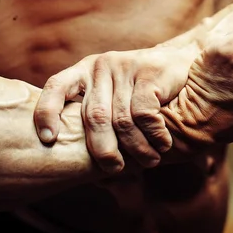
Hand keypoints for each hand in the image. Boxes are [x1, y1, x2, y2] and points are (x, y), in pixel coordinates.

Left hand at [34, 47, 193, 173]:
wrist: (186, 64)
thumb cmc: (144, 91)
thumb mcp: (113, 96)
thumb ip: (95, 115)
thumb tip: (74, 162)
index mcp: (84, 72)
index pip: (55, 87)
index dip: (46, 112)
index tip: (48, 139)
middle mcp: (100, 67)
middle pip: (94, 117)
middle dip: (104, 150)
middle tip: (115, 168)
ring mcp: (124, 66)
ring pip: (122, 120)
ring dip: (137, 148)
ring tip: (149, 161)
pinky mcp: (148, 71)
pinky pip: (144, 115)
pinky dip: (154, 136)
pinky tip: (163, 144)